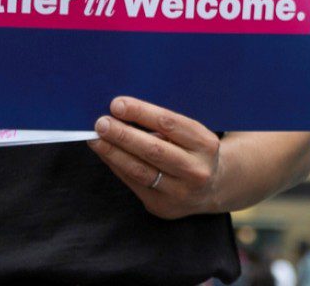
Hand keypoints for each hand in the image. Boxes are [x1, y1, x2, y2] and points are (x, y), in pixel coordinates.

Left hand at [90, 97, 225, 218]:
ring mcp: (180, 192)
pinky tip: (106, 154)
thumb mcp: (191, 134)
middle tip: (101, 123)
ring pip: (140, 170)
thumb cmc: (194, 151)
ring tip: (96, 139)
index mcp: (205, 144)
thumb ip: (164, 125)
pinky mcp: (163, 207)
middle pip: (153, 150)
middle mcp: (196, 170)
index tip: (117, 104)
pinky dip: (117, 166)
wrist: (213, 187)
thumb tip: (122, 113)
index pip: (169, 123)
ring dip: (114, 153)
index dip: (141, 112)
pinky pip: (134, 184)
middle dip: (123, 135)